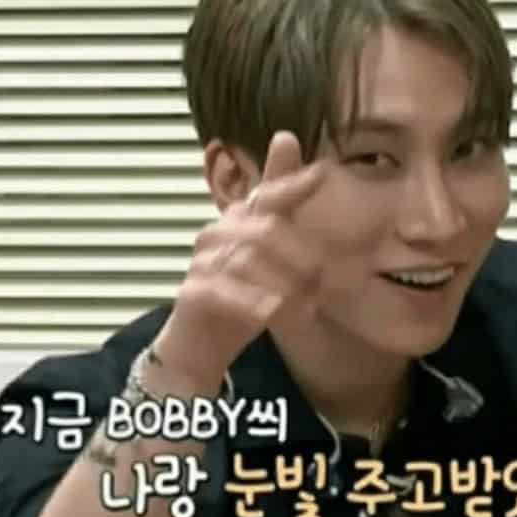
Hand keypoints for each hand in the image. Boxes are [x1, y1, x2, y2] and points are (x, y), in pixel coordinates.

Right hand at [152, 131, 326, 393]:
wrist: (198, 343)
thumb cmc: (240, 298)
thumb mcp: (272, 265)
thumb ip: (293, 235)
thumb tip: (323, 196)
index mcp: (241, 220)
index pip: (269, 194)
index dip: (291, 182)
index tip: (321, 173)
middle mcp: (220, 231)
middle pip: (266, 228)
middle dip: (300, 254)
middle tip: (324, 280)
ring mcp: (203, 259)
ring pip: (247, 259)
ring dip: (282, 281)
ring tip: (308, 302)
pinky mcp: (192, 289)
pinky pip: (222, 289)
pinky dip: (249, 300)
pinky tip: (269, 311)